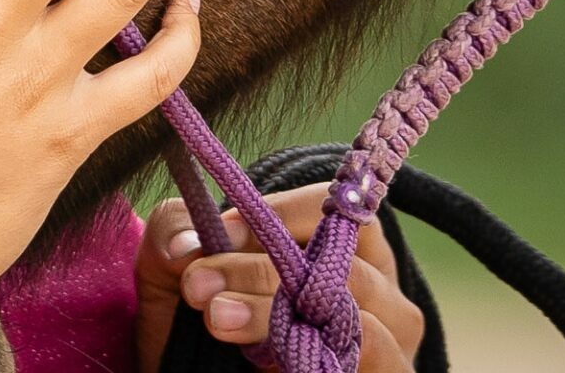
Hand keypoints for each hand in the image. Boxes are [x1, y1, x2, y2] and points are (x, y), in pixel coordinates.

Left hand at [133, 185, 424, 372]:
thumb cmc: (200, 316)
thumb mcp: (174, 269)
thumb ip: (173, 233)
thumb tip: (185, 245)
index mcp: (345, 243)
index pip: (333, 208)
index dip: (276, 216)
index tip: (219, 232)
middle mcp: (382, 288)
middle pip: (338, 264)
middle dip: (259, 272)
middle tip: (199, 285)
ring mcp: (391, 343)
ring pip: (351, 318)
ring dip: (274, 317)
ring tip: (218, 320)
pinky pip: (363, 364)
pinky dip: (308, 359)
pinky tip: (260, 364)